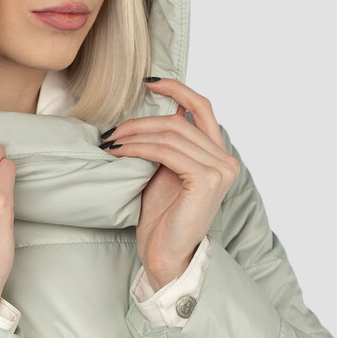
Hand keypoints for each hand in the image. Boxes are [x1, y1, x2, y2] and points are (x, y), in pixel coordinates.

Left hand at [101, 78, 239, 288]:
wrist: (165, 255)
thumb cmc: (162, 218)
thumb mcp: (164, 171)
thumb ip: (167, 144)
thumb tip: (158, 113)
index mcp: (218, 155)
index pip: (202, 108)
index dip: (177, 89)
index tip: (150, 82)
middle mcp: (225, 161)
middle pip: (180, 121)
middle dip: (141, 121)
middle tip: (113, 131)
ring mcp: (219, 170)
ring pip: (172, 134)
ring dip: (135, 134)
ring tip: (111, 142)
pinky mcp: (205, 181)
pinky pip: (166, 152)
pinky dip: (139, 148)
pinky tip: (120, 152)